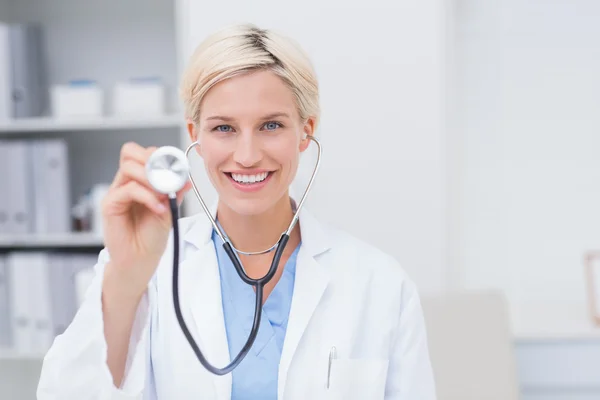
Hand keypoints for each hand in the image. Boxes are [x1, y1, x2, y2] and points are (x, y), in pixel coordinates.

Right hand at [101, 142, 191, 298]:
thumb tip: (186, 177)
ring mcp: (116, 193)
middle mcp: (126, 183)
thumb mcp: (170, 209)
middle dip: (152, 160)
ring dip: (151, 178)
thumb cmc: (151, 237)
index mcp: (140, 181)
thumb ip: (176, 192)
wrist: (141, 260)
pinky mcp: (110, 205)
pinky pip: (128, 190)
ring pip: (128, 167)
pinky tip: (158, 208)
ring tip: (164, 195)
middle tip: (168, 176)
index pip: (144, 154)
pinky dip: (147, 196)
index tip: (178, 167)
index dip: (160, 155)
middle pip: (130, 152)